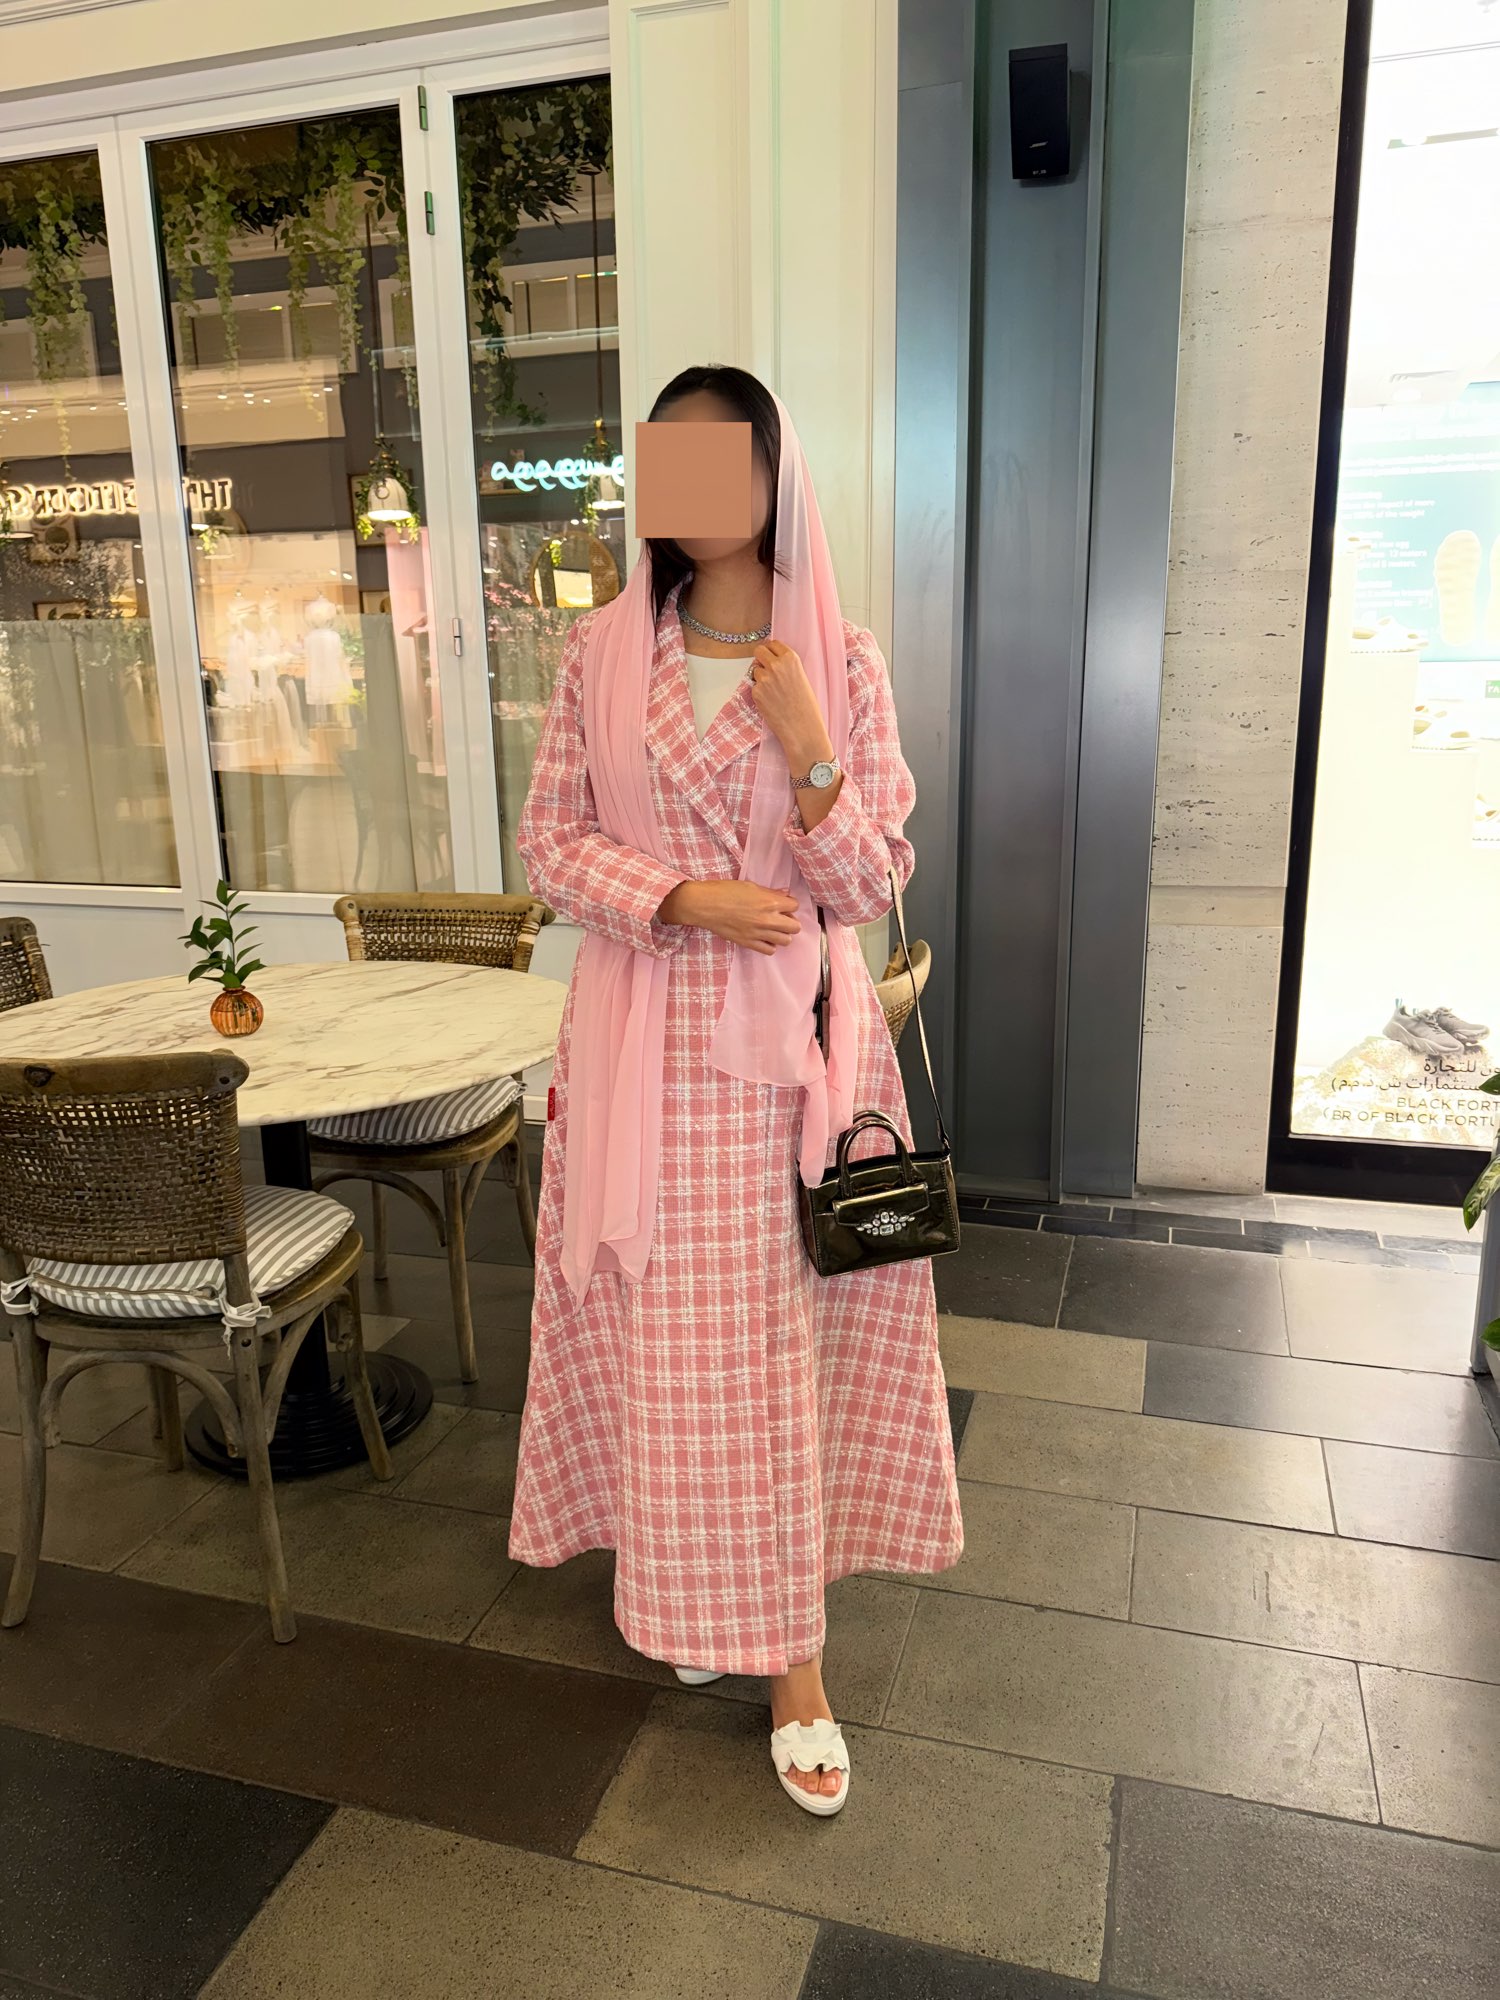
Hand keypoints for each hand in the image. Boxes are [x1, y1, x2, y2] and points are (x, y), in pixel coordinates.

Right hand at [657, 879, 800, 953]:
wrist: (706, 905)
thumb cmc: (725, 891)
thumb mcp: (751, 886)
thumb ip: (770, 892)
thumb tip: (785, 893)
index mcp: (770, 902)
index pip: (794, 906)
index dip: (790, 905)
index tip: (783, 905)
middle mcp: (768, 919)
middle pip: (795, 927)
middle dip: (790, 922)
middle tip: (781, 918)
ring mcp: (759, 933)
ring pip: (786, 941)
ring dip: (782, 934)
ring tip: (773, 929)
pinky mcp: (749, 943)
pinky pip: (769, 950)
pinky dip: (770, 945)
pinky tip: (764, 938)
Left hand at [749, 639, 832, 769]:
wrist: (803, 728)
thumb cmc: (807, 706)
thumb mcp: (802, 678)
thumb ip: (787, 667)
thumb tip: (771, 660)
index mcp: (791, 658)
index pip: (773, 644)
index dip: (772, 651)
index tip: (772, 657)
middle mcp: (776, 665)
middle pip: (759, 650)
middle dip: (761, 659)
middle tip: (766, 669)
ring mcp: (764, 678)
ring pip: (755, 670)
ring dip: (760, 678)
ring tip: (774, 692)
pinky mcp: (756, 692)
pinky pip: (754, 687)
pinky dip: (760, 693)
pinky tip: (771, 702)